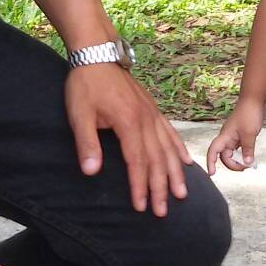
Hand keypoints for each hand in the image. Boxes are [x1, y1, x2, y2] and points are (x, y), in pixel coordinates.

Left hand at [65, 64, 192, 216]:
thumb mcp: (79, 114)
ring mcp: (152, 114)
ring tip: (181, 194)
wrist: (97, 54)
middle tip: (162, 211)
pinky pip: (170, 132)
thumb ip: (87, 143)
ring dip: (174, 173)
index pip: (137, 161)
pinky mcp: (152, 109)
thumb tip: (91, 171)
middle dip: (160, 187)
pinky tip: (185, 162)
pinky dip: (178, 149)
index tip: (142, 207)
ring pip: (168, 148)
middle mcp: (146, 120)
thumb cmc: (85, 84)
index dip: (140, 186)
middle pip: (157, 159)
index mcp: (129, 123)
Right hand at [205, 102, 263, 173]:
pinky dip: (243, 154)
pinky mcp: (239, 135)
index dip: (210, 162)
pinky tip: (249, 156)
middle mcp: (226, 138)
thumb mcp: (249, 134)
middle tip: (245, 167)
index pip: (213, 151)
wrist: (253, 100)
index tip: (212, 173)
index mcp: (224, 136)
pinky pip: (238, 148)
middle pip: (224, 156)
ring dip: (238, 159)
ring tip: (249, 163)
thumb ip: (248, 150)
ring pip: (232, 153)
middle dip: (232, 164)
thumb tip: (247, 163)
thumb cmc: (248, 113)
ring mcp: (233, 137)